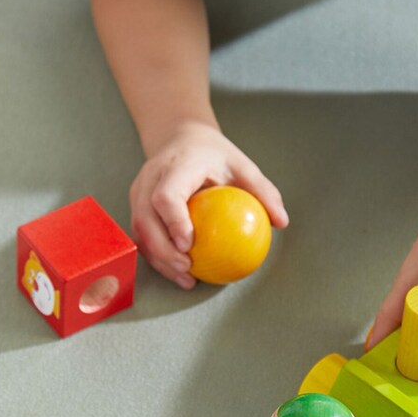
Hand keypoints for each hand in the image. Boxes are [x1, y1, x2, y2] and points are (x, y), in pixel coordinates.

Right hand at [129, 121, 288, 286]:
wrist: (181, 138)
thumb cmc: (214, 155)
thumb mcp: (241, 165)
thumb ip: (262, 191)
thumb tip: (281, 222)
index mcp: (176, 166)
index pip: (166, 195)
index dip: (174, 221)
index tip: (188, 244)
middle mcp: (150, 178)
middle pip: (145, 218)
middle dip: (162, 249)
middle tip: (187, 269)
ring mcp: (138, 192)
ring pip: (140, 231)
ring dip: (158, 259)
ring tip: (185, 278)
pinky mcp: (136, 205)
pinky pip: (142, 235)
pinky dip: (157, 256)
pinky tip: (178, 272)